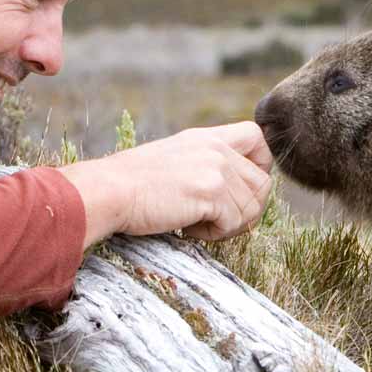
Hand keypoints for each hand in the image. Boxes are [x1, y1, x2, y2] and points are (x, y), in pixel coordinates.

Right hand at [64, 121, 273, 245]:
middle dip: (243, 210)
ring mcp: (216, 169)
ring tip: (196, 223)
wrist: (109, 190)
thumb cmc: (133, 182)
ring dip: (227, 225)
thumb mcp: (175, 157)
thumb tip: (235, 190)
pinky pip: (233, 223)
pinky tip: (186, 228)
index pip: (257, 138)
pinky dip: (213, 234)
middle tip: (212, 219)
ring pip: (251, 208)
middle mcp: (217, 149)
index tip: (240, 187)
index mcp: (208, 137)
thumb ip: (206, 162)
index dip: (260, 165)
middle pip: (262, 184)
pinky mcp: (211, 192)